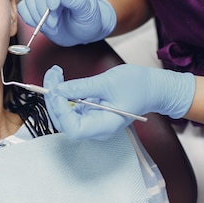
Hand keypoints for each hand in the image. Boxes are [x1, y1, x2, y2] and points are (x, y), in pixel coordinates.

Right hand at [17, 0, 116, 45]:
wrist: (82, 32)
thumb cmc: (87, 18)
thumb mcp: (88, 10)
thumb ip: (76, 0)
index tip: (54, 6)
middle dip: (43, 6)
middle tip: (54, 22)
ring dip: (38, 15)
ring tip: (53, 26)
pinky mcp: (32, 7)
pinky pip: (23, 9)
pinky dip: (30, 19)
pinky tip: (42, 25)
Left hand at [43, 64, 195, 139]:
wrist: (151, 88)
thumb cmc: (137, 86)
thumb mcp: (108, 82)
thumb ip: (83, 87)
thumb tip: (59, 89)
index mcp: (104, 126)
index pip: (73, 129)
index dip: (61, 112)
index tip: (58, 91)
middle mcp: (95, 128)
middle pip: (63, 121)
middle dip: (53, 98)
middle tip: (52, 75)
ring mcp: (91, 122)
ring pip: (62, 114)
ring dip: (54, 94)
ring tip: (54, 73)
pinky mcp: (88, 113)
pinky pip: (68, 108)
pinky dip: (61, 94)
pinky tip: (60, 79)